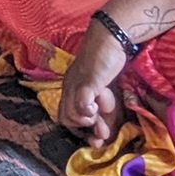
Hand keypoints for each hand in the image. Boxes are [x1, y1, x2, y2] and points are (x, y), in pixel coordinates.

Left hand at [55, 19, 130, 142]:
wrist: (110, 38)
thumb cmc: (107, 61)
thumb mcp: (101, 86)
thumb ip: (99, 103)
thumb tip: (101, 127)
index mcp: (70, 88)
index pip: (64, 116)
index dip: (78, 130)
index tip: (94, 138)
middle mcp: (69, 87)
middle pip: (65, 118)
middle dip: (84, 129)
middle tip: (101, 129)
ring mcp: (76, 84)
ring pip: (71, 114)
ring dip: (89, 120)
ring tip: (101, 112)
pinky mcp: (87, 81)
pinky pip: (81, 104)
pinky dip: (87, 111)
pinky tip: (97, 107)